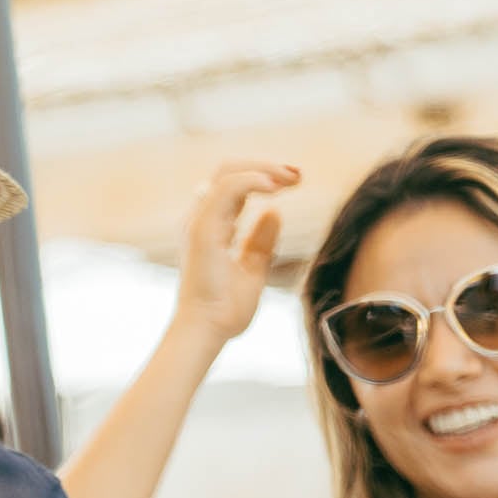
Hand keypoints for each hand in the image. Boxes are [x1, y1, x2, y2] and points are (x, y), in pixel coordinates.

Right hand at [171, 160, 298, 347]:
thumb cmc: (225, 310)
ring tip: (291, 178)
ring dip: (263, 169)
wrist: (208, 331)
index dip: (264, 176)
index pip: (235, 186)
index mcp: (213, 227)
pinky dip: (252, 180)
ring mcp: (199, 222)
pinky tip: (275, 187)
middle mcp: (202, 219)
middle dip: (266, 166)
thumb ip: (261, 240)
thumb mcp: (253, 268)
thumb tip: (274, 211)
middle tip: (298, 175)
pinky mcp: (202, 228)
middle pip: (229, 171)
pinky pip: (227, 189)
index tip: (295, 181)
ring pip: (228, 173)